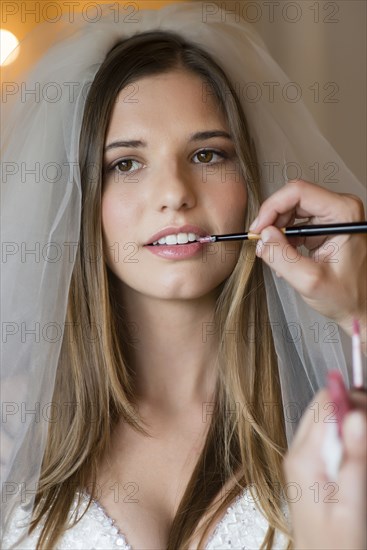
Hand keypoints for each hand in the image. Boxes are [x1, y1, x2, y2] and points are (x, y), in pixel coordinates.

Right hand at [250, 179, 366, 343]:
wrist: (358, 307)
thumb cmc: (347, 296)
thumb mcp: (309, 281)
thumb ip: (282, 257)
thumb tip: (263, 236)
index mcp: (343, 214)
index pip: (298, 193)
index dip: (272, 208)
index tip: (258, 229)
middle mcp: (340, 209)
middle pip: (292, 199)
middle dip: (272, 221)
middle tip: (261, 243)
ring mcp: (332, 216)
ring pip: (290, 210)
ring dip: (276, 231)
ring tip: (273, 254)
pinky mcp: (324, 226)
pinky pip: (295, 222)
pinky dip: (283, 238)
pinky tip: (283, 256)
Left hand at [283, 388, 366, 548]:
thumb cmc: (336, 545)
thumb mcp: (352, 504)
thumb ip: (354, 458)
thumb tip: (356, 416)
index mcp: (304, 457)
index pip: (326, 403)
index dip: (353, 401)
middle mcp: (298, 451)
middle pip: (326, 407)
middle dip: (354, 412)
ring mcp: (302, 457)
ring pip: (329, 421)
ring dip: (352, 427)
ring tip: (364, 453)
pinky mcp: (309, 466)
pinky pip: (329, 439)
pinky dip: (347, 441)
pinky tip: (357, 463)